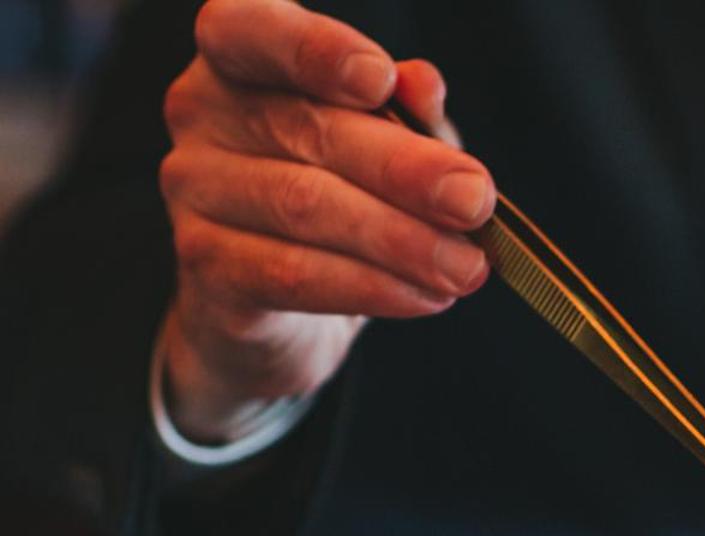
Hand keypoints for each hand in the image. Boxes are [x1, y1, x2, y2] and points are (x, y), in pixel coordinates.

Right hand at [158, 0, 494, 440]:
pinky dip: (372, 287)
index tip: (381, 80)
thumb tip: (421, 84)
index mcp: (240, 53)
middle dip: (406, 170)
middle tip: (474, 202)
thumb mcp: (386, 140)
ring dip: (401, 240)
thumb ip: (405, 112)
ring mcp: (194, 189)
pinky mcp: (207, 265)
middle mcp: (203, 111)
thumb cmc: (340, 188)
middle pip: (309, 130)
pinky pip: (295, 275)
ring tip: (465, 267)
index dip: (317, 51)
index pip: (255, 31)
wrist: (279, 299)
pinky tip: (425, 297)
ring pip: (305, 207)